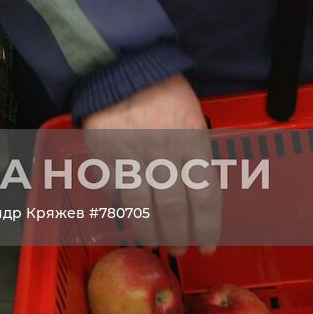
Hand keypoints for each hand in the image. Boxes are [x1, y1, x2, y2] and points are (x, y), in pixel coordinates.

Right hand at [81, 74, 218, 254]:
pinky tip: (130, 215)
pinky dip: (123, 206)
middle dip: (179, 234)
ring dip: (150, 229)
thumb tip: (196, 183)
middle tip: (180, 249)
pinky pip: (116, 189)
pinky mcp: (106, 154)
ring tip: (154, 242)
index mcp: (192, 143)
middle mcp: (164, 154)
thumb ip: (194, 149)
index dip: (206, 227)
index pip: (204, 197)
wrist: (122, 65)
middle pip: (174, 207)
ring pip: (143, 205)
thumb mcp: (192, 115)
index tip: (206, 245)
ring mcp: (132, 156)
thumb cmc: (161, 86)